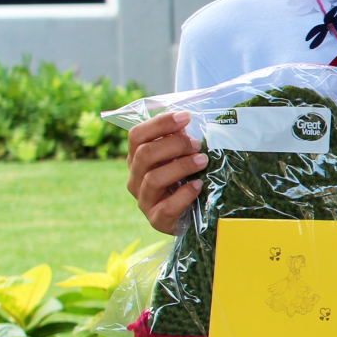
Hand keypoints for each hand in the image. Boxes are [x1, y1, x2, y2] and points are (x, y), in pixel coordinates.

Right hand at [125, 111, 205, 234]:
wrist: (187, 217)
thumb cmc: (183, 181)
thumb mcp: (178, 158)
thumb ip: (178, 141)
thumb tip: (186, 122)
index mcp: (136, 159)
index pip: (136, 135)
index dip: (160, 123)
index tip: (185, 117)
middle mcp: (135, 178)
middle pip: (144, 154)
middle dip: (174, 144)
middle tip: (197, 145)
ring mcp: (144, 200)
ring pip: (153, 178)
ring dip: (181, 166)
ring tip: (202, 161)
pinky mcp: (157, 219)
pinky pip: (167, 206)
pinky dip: (184, 194)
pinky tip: (198, 185)